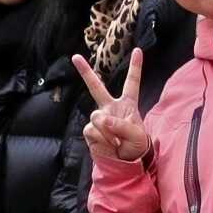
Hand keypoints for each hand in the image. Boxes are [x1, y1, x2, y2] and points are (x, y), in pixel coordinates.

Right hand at [74, 47, 154, 166]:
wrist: (125, 162)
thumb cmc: (136, 146)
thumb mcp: (137, 135)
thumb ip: (122, 125)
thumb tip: (102, 118)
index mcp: (128, 104)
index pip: (132, 83)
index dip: (135, 67)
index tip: (137, 50)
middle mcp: (110, 107)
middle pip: (96, 87)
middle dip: (85, 72)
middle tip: (75, 57)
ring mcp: (99, 118)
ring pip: (97, 116)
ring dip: (108, 130)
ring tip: (117, 142)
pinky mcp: (90, 130)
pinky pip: (93, 130)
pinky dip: (102, 139)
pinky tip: (109, 145)